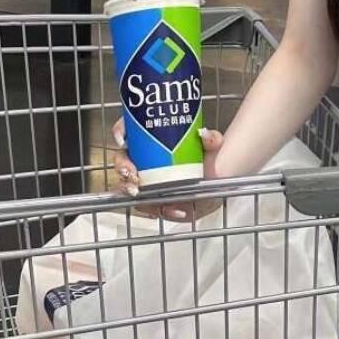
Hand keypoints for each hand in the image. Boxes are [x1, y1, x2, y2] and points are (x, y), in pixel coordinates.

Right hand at [111, 117, 225, 222]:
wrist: (218, 183)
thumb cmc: (208, 158)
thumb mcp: (212, 144)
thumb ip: (212, 138)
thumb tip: (204, 134)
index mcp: (152, 140)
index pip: (129, 130)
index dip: (120, 131)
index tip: (123, 140)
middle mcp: (145, 159)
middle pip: (122, 159)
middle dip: (122, 166)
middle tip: (132, 172)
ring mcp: (147, 180)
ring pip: (127, 184)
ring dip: (129, 189)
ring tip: (139, 191)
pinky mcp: (155, 200)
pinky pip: (149, 207)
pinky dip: (160, 209)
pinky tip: (175, 209)